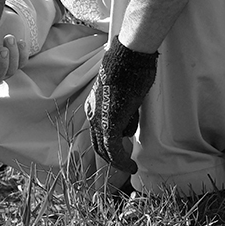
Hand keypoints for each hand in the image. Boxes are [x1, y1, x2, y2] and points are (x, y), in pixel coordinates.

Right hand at [0, 4, 30, 92]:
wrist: (0, 10)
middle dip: (0, 66)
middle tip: (2, 50)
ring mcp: (4, 63)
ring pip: (10, 71)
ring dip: (12, 56)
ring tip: (9, 37)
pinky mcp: (17, 58)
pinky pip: (22, 62)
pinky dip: (22, 53)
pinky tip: (20, 41)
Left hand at [85, 35, 157, 173]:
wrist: (128, 58)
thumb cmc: (130, 69)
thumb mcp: (124, 93)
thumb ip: (124, 110)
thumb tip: (128, 124)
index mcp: (93, 105)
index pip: (97, 132)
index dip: (108, 145)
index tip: (121, 153)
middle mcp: (92, 113)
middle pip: (98, 144)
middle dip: (111, 157)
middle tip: (125, 165)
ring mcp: (99, 119)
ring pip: (105, 149)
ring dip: (119, 161)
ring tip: (131, 165)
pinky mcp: (109, 124)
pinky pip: (113, 150)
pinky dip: (122, 161)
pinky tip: (131, 166)